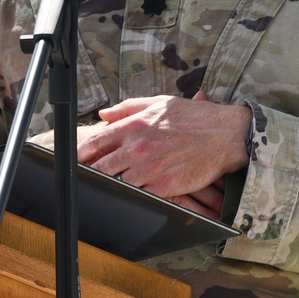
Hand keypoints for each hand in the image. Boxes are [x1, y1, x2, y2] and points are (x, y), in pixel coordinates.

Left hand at [76, 91, 250, 207]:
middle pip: (100, 166)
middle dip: (90, 171)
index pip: (95, 142)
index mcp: (134, 126)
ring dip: (110, 183)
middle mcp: (138, 148)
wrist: (224, 136)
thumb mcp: (159, 103)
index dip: (80, 152)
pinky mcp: (163, 187)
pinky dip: (130, 193)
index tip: (74, 158)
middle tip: (82, 176)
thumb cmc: (193, 118)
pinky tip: (127, 193)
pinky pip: (137, 194)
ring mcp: (149, 170)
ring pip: (116, 182)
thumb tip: (103, 114)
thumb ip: (127, 108)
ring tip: (103, 186)